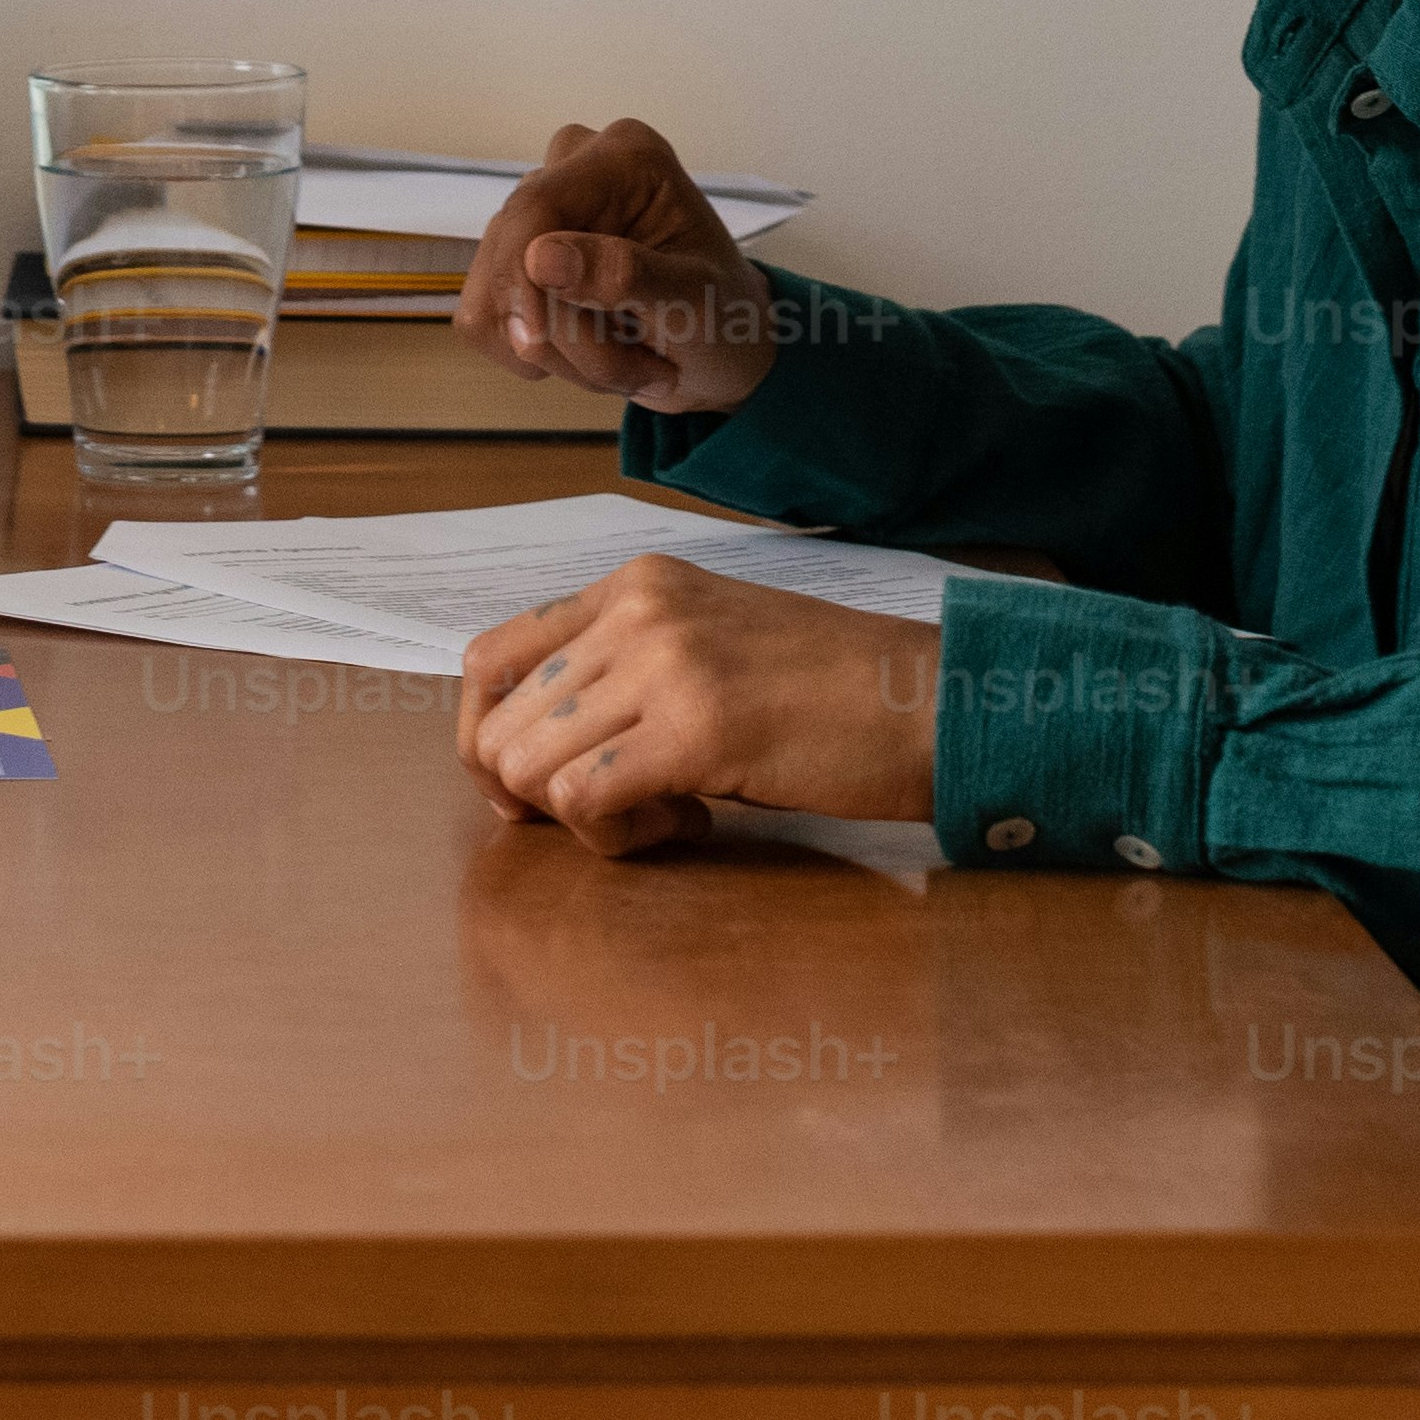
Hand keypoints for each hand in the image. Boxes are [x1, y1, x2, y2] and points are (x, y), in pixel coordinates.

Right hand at [451, 117, 784, 414]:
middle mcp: (570, 174)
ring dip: (560, 358)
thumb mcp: (696, 298)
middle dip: (568, 337)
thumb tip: (539, 258)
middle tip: (639, 371)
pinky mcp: (513, 265)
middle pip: (511, 257)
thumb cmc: (724, 314)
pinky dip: (539, 363)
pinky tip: (592, 358)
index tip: (539, 341)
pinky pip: (482, 321)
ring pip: (493, 300)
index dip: (523, 276)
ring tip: (627, 364)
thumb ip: (626, 274)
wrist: (722, 353)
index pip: (536, 204)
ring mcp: (536, 221)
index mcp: (623, 158)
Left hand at [455, 557, 937, 856]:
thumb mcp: (708, 647)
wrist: (930, 702)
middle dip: (537, 795)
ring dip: (583, 818)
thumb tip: (525, 754)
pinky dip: (618, 836)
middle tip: (625, 807)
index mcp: (633, 584)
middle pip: (498, 725)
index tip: (537, 788)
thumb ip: (622, 673)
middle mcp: (636, 611)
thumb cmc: (829, 692)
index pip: (489, 658)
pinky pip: (581, 800)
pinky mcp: (695, 728)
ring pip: (526, 766)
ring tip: (669, 809)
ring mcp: (663, 663)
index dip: (488, 738)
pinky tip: (694, 819)